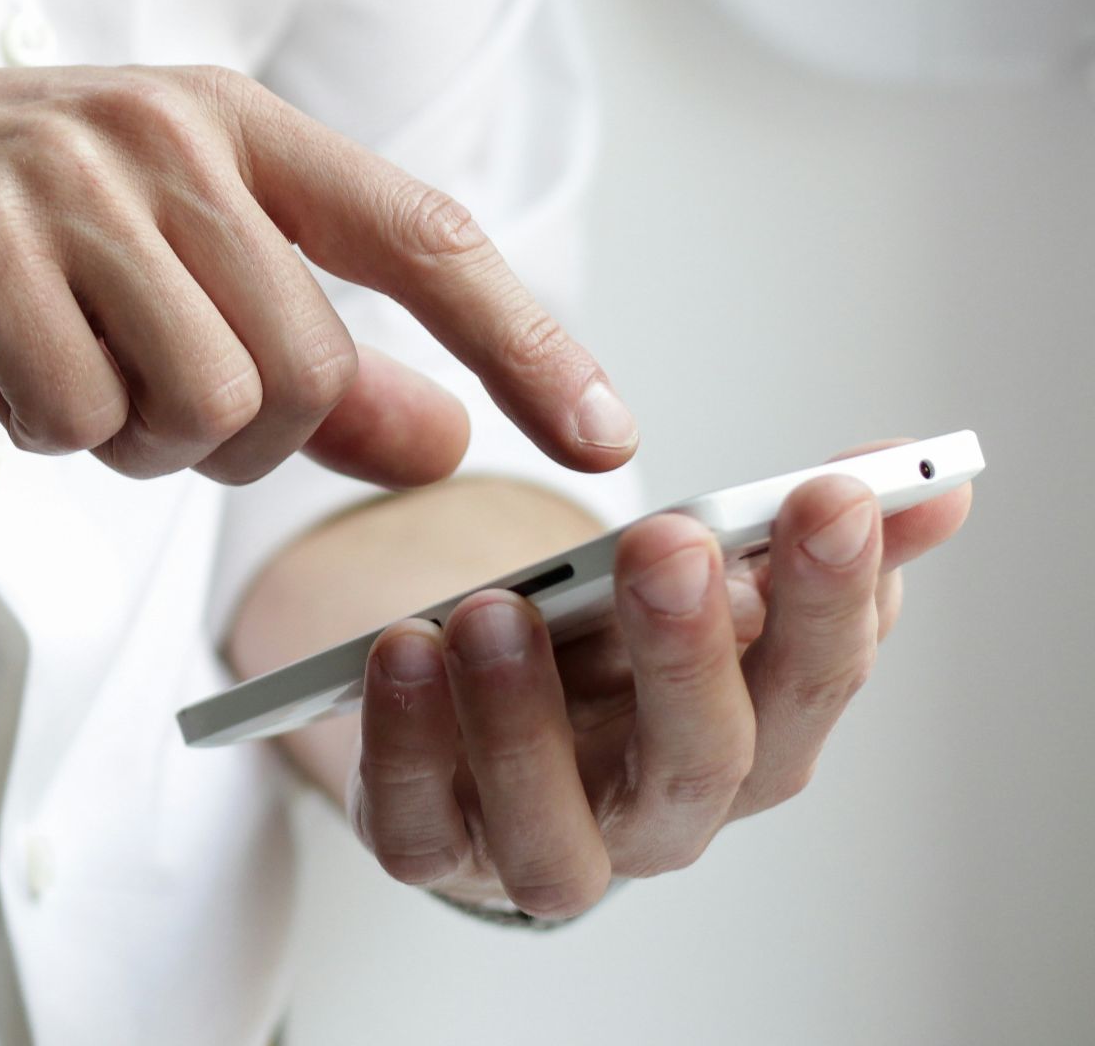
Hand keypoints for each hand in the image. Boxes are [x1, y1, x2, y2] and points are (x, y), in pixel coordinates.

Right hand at [0, 66, 636, 484]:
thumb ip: (305, 360)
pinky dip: (42, 435)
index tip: (605, 436)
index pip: (425, 238)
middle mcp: (165, 132)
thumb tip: (440, 434)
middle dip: (231, 438)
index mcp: (224, 127)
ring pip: (206, 401)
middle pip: (306, 367)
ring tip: (52, 373)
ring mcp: (69, 177)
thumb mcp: (144, 285)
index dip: (528, 342)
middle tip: (129, 402)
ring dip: (131, 440)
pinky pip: (81, 419)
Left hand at [347, 445, 972, 917]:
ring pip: (552, 832)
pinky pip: (416, 829)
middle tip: (668, 545)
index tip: (831, 496)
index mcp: (750, 741)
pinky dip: (404, 747)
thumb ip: (798, 537)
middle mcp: (659, 816)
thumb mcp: (701, 584)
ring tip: (495, 611)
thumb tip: (931, 483)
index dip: (833, 599)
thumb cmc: (610, 654)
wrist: (483, 715)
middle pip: (699, 765)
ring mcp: (543, 845)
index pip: (814, 684)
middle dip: (689, 653)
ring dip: (524, 720)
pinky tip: (400, 651)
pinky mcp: (434, 850)